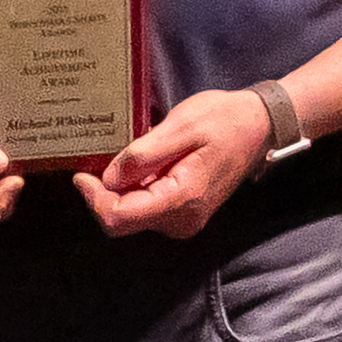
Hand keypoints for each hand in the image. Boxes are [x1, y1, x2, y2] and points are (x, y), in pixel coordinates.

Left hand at [84, 85, 271, 239]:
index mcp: (182, 200)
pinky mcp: (181, 213)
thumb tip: (109, 178)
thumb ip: (143, 155)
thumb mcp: (181, 126)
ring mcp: (183, 220)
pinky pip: (145, 208)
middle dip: (104, 195)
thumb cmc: (225, 120)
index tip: (82, 174)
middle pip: (121, 221)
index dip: (94, 199)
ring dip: (119, 191)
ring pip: (131, 216)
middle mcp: (182, 220)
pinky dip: (133, 190)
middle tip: (96, 164)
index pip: (119, 218)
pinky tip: (137, 166)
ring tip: (123, 160)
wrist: (259, 126)